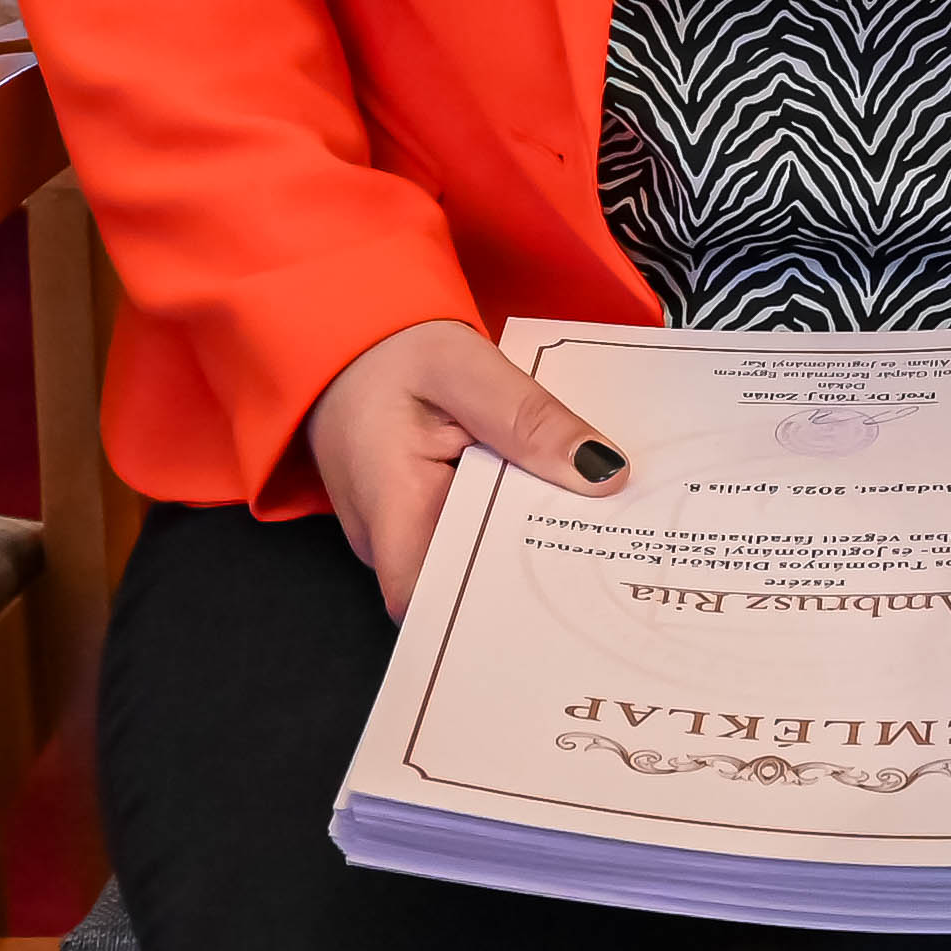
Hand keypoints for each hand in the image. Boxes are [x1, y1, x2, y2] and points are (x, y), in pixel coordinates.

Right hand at [301, 317, 625, 617]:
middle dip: (529, 578)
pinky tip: (552, 501)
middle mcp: (384, 538)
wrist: (345, 339)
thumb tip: (603, 473)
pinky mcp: (413, 520)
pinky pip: (465, 536)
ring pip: (468, 562)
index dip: (490, 611)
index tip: (560, 596)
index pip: (428, 601)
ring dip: (522, 545)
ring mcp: (396, 533)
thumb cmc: (389, 351)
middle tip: (604, 556)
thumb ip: (529, 419)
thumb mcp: (466, 368)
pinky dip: (507, 520)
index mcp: (390, 506)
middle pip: (462, 586)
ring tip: (592, 530)